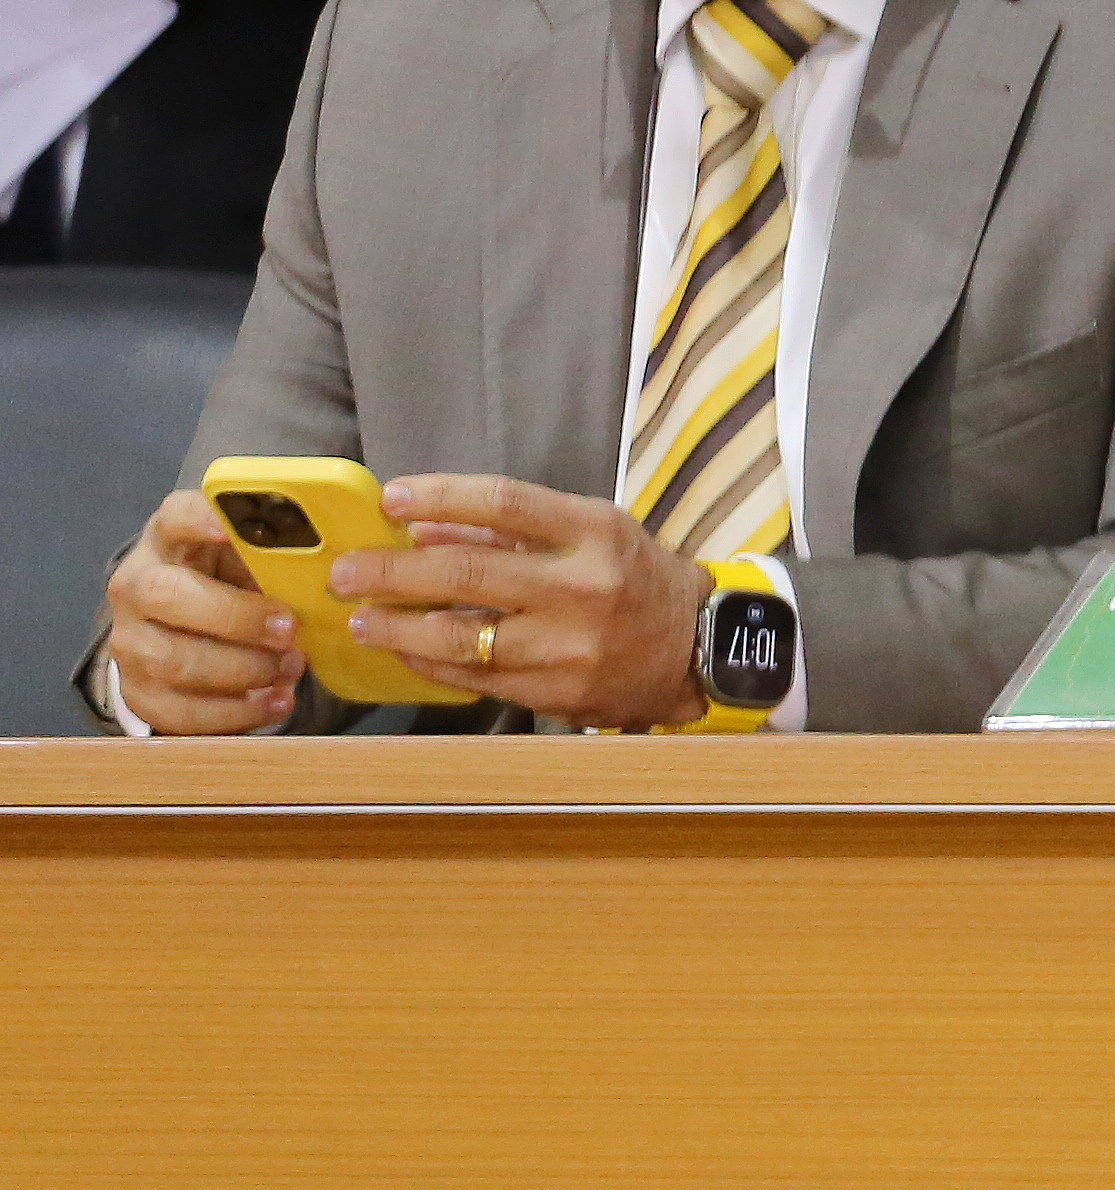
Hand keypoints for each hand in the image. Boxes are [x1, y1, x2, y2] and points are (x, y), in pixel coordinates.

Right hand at [102, 492, 301, 733]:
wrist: (185, 629)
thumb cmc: (233, 579)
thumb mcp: (252, 556)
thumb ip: (281, 553)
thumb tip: (340, 564)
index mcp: (169, 538)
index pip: (173, 516)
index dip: (199, 518)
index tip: (230, 527)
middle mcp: (137, 584)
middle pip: (166, 595)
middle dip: (235, 615)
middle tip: (291, 628)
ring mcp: (128, 640)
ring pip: (171, 659)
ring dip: (240, 670)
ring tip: (291, 669)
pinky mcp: (134, 689)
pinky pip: (175, 710)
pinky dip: (230, 714)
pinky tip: (272, 703)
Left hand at [331, 474, 712, 728]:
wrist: (694, 648)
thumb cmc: (635, 578)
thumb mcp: (592, 533)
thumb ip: (510, 530)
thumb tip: (421, 526)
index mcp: (595, 531)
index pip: (504, 503)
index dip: (440, 496)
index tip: (390, 498)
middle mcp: (583, 587)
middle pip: (466, 574)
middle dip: (392, 573)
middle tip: (344, 572)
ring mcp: (568, 645)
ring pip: (460, 638)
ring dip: (398, 628)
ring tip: (360, 620)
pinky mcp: (555, 692)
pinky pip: (475, 678)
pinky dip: (431, 664)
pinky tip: (404, 651)